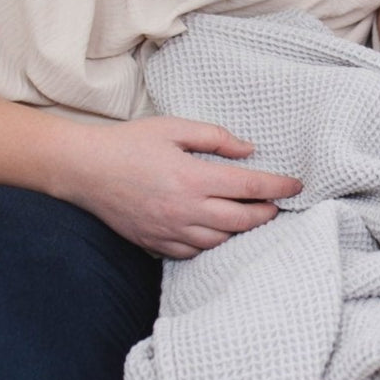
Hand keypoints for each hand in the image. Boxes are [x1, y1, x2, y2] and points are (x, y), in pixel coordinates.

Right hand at [57, 116, 301, 258]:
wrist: (83, 169)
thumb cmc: (129, 143)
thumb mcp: (174, 128)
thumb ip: (216, 137)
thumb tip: (249, 150)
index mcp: (192, 177)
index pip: (249, 187)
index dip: (278, 188)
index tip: (296, 186)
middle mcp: (184, 209)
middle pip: (242, 221)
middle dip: (266, 214)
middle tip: (277, 205)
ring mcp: (169, 230)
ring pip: (220, 241)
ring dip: (240, 231)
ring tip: (250, 217)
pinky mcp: (155, 243)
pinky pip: (193, 252)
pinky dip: (211, 243)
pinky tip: (217, 231)